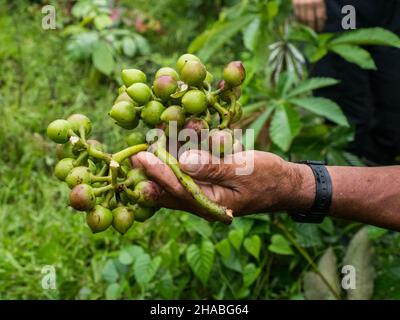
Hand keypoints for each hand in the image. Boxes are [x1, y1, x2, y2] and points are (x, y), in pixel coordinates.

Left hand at [131, 149, 314, 220]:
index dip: (158, 173)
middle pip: (171, 188)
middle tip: (134, 156)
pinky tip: (174, 144)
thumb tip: (183, 161)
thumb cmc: (267, 177)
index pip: (178, 189)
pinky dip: (181, 158)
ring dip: (165, 163)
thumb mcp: (243, 170)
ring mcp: (206, 192)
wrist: (283, 183)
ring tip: (148, 148)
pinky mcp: (209, 181)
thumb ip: (213, 167)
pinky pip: (190, 172)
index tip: (141, 158)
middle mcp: (204, 201)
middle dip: (153, 172)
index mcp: (212, 204)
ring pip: (177, 179)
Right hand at [292, 0, 326, 30]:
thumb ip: (322, 5)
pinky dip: (299, 20)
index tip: (320, 30)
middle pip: (311, 20)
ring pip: (303, 19)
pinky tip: (301, 23)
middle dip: (312, 27)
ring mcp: (301, 4)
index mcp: (318, 1)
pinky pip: (296, 15)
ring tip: (307, 29)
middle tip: (313, 31)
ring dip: (305, 25)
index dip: (320, 24)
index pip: (320, 16)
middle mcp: (310, 3)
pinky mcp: (294, 3)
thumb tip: (324, 18)